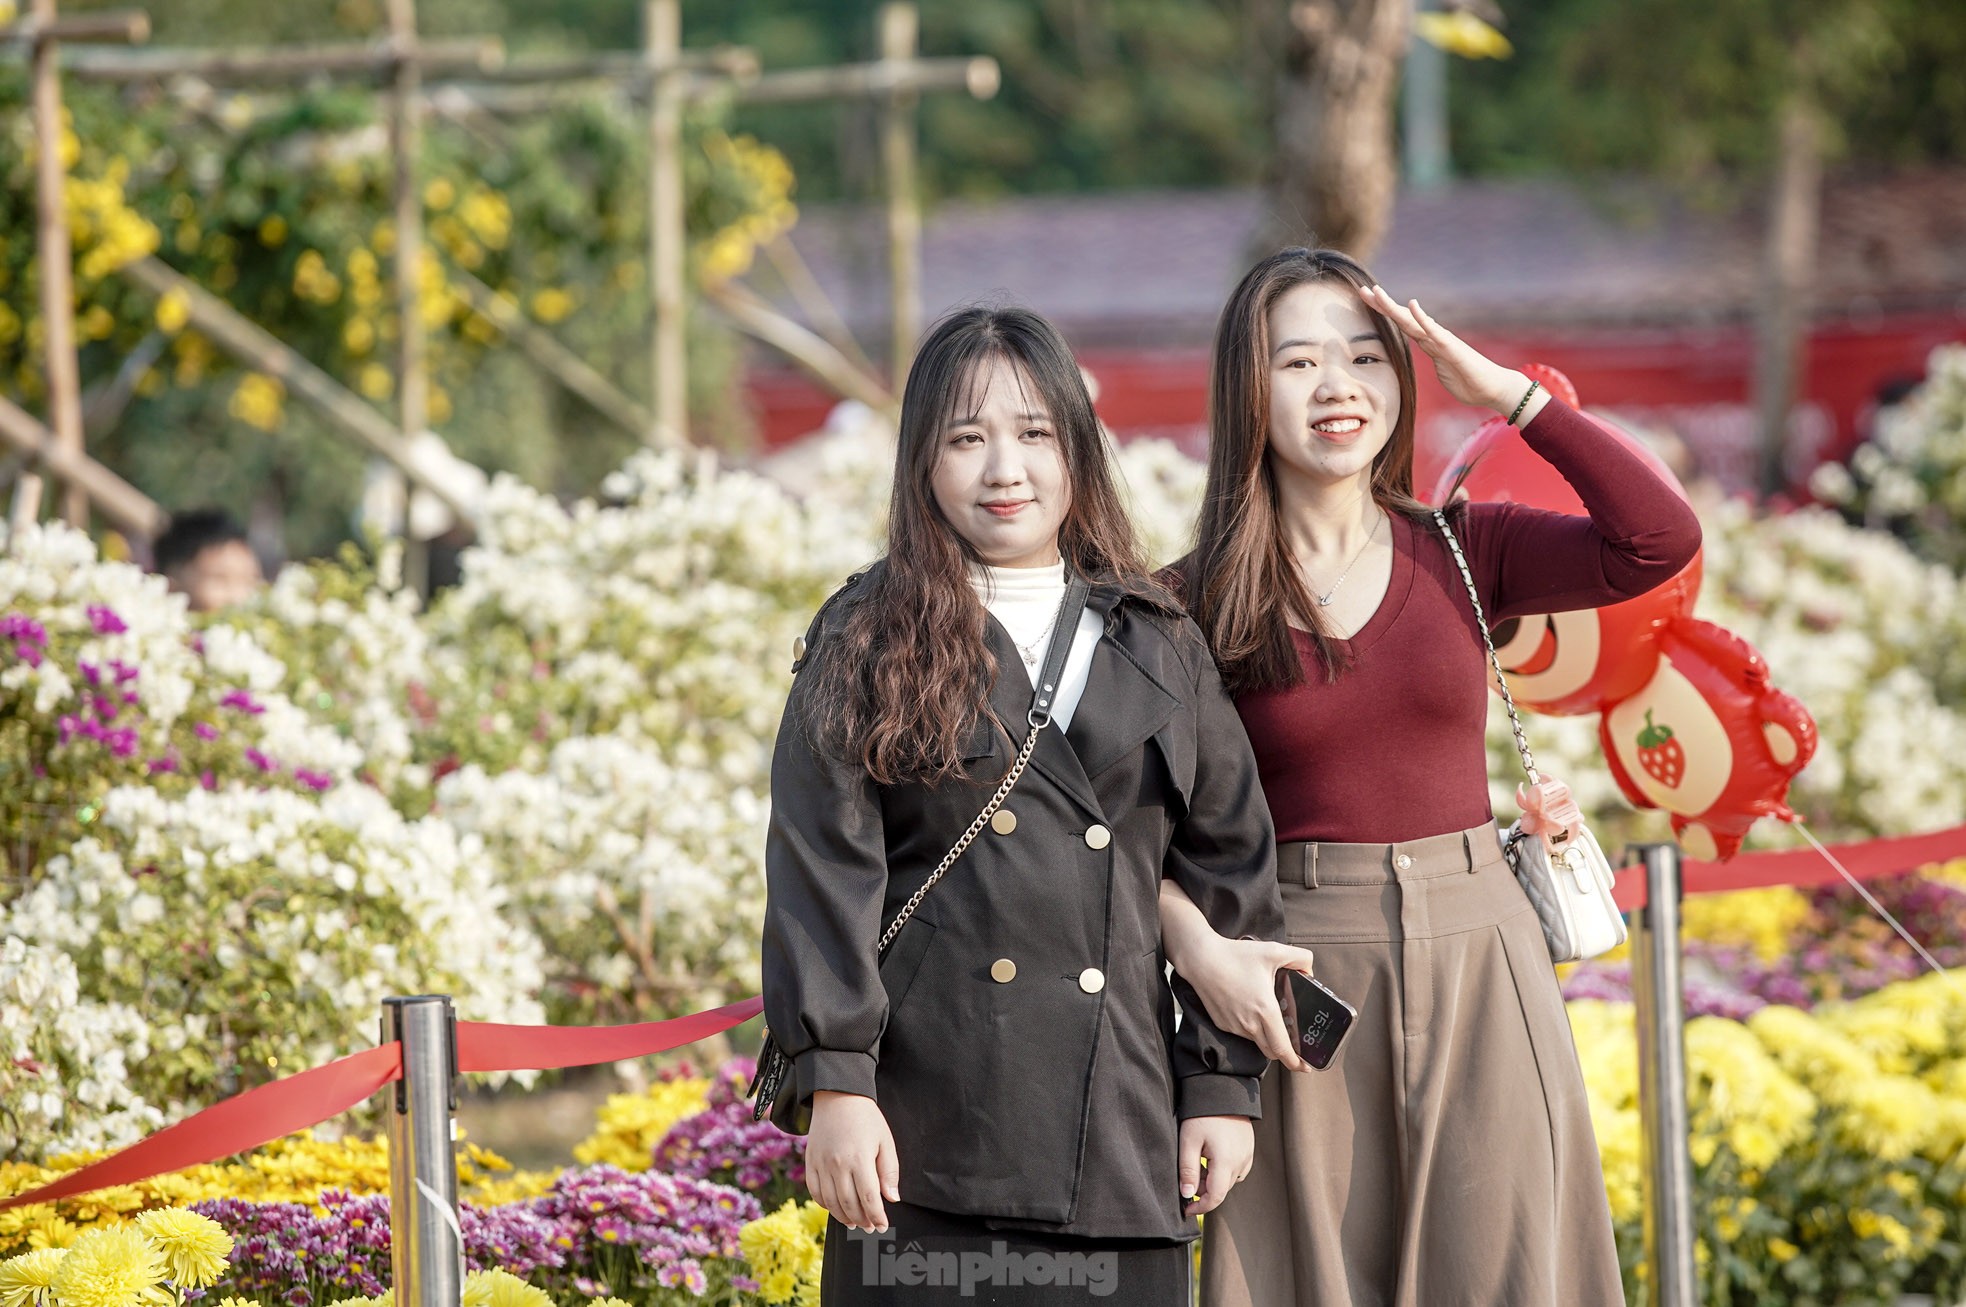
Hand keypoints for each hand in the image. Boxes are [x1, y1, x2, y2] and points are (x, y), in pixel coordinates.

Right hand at [806, 1091, 899, 1232]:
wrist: (837, 1096)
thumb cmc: (866, 1118)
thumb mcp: (885, 1141)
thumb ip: (889, 1171)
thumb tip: (892, 1198)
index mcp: (860, 1159)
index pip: (869, 1198)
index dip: (877, 1216)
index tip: (883, 1225)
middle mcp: (838, 1165)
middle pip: (849, 1204)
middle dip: (862, 1220)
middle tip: (870, 1227)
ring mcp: (821, 1164)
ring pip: (830, 1202)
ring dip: (843, 1217)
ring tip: (855, 1223)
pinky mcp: (810, 1162)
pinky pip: (815, 1192)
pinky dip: (824, 1204)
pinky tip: (835, 1208)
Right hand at [1179, 934, 1318, 1072]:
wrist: (1201, 959)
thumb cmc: (1234, 955)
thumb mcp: (1273, 951)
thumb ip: (1301, 958)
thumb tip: (1310, 972)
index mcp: (1265, 1010)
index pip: (1283, 1048)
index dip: (1296, 1062)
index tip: (1305, 1067)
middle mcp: (1249, 1023)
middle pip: (1272, 1051)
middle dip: (1285, 1053)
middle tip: (1295, 1045)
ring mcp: (1234, 1025)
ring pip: (1257, 1041)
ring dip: (1267, 1037)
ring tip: (1271, 1019)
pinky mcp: (1223, 1023)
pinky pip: (1243, 1032)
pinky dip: (1252, 1028)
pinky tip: (1251, 1009)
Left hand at [1180, 1115, 1254, 1216]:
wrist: (1223, 1088)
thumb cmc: (1202, 1114)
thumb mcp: (1189, 1141)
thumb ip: (1187, 1170)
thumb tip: (1187, 1195)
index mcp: (1226, 1162)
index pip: (1216, 1197)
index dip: (1200, 1207)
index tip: (1186, 1209)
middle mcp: (1241, 1162)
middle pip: (1222, 1189)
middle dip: (1203, 1191)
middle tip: (1187, 1178)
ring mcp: (1247, 1155)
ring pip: (1229, 1180)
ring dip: (1213, 1179)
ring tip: (1198, 1162)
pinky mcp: (1249, 1148)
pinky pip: (1236, 1169)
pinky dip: (1222, 1170)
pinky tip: (1211, 1156)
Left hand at [1357, 284, 1542, 420]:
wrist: (1491, 388)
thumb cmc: (1467, 380)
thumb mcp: (1440, 370)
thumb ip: (1431, 358)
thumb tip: (1426, 353)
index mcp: (1428, 341)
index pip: (1401, 323)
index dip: (1383, 312)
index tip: (1365, 299)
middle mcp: (1433, 335)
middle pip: (1402, 317)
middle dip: (1382, 304)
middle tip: (1362, 289)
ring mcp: (1442, 340)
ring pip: (1413, 321)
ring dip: (1394, 307)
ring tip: (1378, 292)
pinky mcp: (1451, 348)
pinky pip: (1434, 332)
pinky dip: (1422, 318)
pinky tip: (1412, 305)